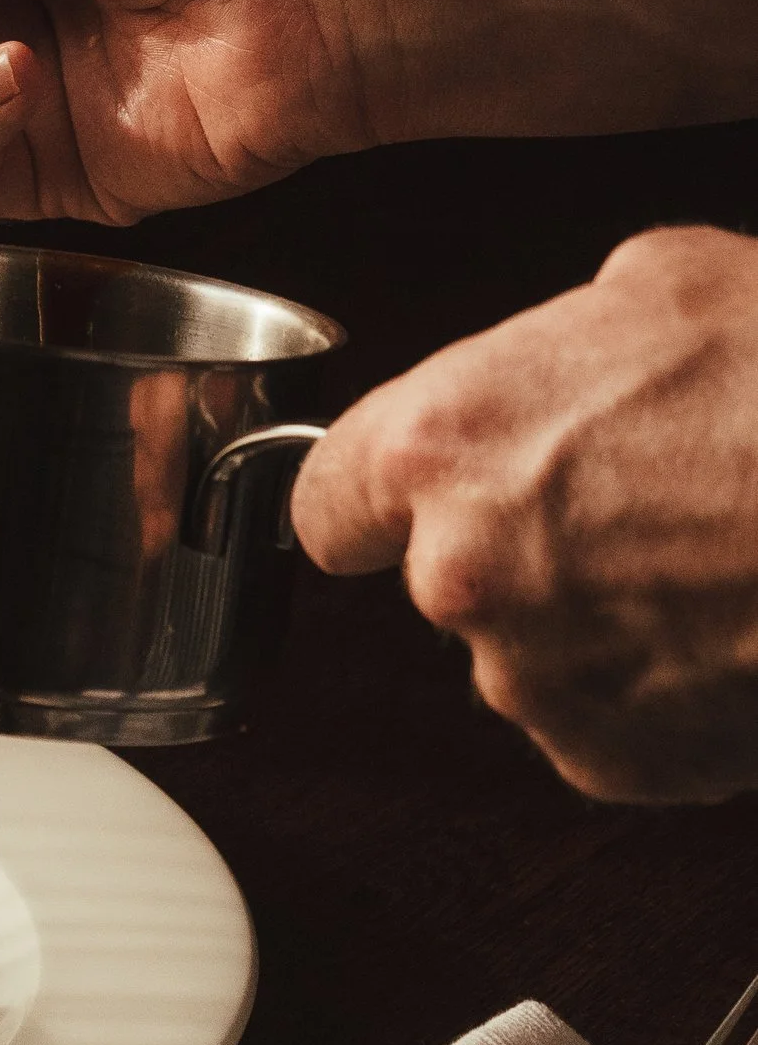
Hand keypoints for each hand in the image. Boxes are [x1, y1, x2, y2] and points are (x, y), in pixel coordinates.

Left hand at [293, 228, 757, 801]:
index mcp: (442, 449)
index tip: (406, 501)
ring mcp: (538, 682)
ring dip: (595, 620)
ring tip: (705, 556)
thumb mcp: (654, 284)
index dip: (376, 499)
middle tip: (636, 503)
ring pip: (533, 654)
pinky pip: (608, 723)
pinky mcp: (616, 760)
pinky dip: (658, 687)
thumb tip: (561, 363)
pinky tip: (726, 624)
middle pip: (446, 580)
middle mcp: (464, 577)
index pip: (327, 502)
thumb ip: (555, 344)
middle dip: (522, 549)